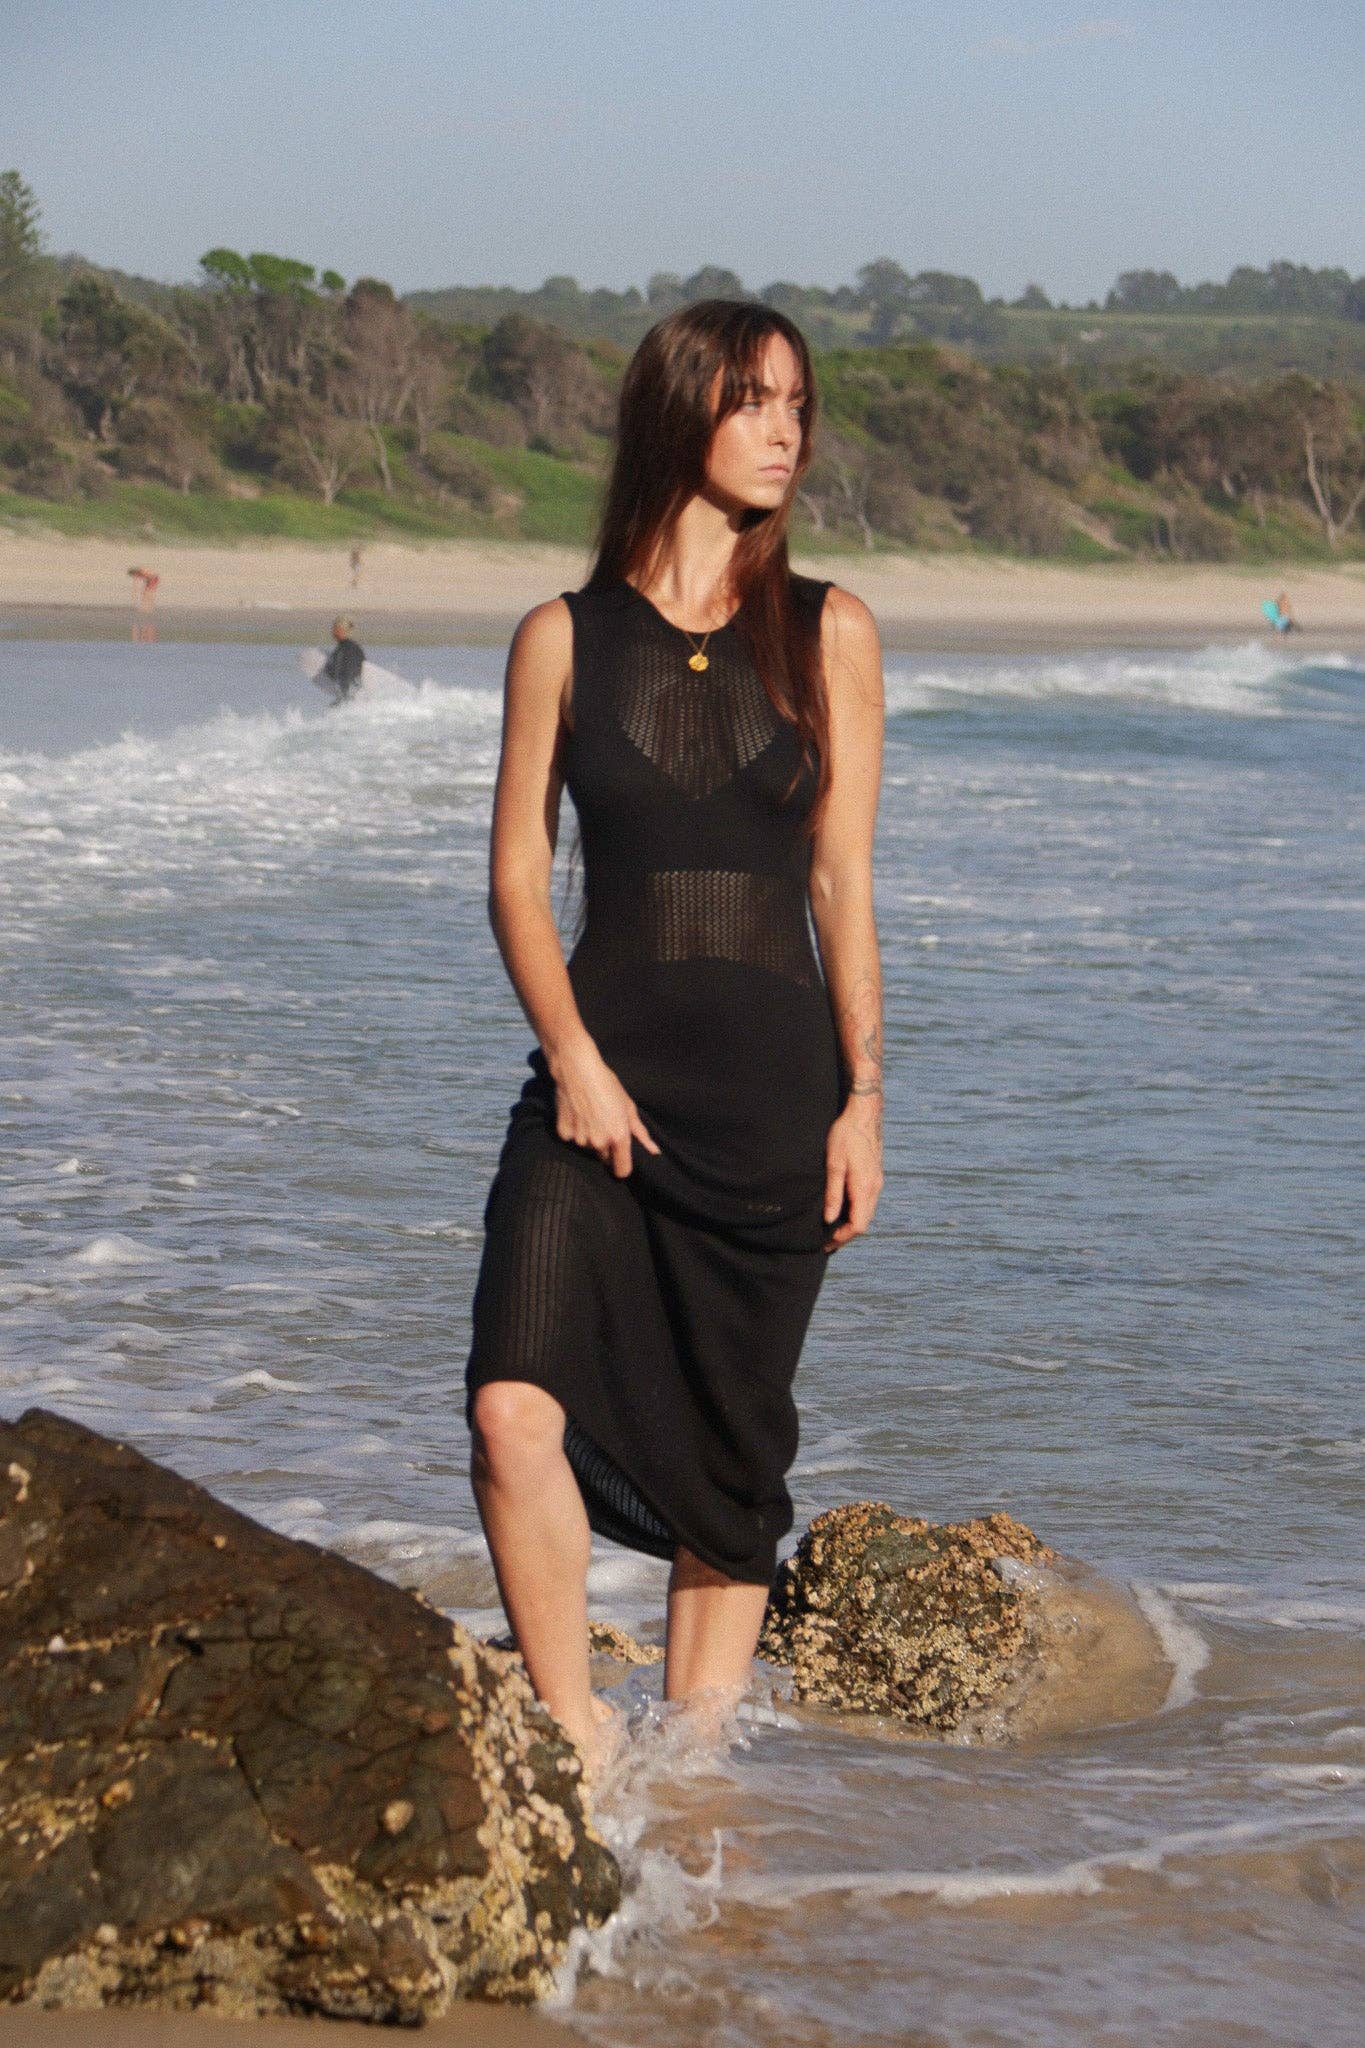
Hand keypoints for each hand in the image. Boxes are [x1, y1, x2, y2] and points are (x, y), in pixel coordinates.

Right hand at [548, 1037, 661, 1178]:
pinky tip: (576, 1114)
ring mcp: (580, 1139)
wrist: (577, 1069)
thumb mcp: (628, 1106)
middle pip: (604, 1158)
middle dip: (606, 1147)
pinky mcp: (563, 1133)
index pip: (622, 1171)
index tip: (621, 1160)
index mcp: (618, 1137)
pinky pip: (571, 1139)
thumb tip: (654, 1151)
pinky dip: (573, 1130)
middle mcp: (599, 1142)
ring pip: (587, 1147)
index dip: (622, 1167)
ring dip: (589, 1138)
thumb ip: (640, 1132)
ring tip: (589, 1116)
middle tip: (604, 1125)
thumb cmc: (607, 1084)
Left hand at [822, 1092, 883, 1251]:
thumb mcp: (834, 1163)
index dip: (842, 1238)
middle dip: (846, 1235)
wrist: (864, 1114)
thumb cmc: (846, 1135)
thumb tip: (829, 1219)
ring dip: (852, 1224)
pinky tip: (843, 1209)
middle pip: (864, 1223)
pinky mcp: (876, 1176)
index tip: (826, 1242)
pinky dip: (857, 1212)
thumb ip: (833, 1193)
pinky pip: (868, 1202)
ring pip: (867, 1213)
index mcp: (864, 1187)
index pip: (858, 1225)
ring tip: (833, 1228)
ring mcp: (878, 1182)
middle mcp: (875, 1188)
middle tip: (827, 1240)